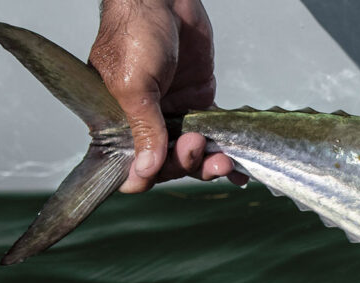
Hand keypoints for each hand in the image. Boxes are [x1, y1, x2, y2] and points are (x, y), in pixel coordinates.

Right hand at [88, 0, 244, 192]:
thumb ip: (144, 128)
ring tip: (224, 161)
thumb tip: (144, 170)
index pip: (133, 161)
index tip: (162, 173)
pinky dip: (225, 151)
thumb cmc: (135, 32)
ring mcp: (175, 113)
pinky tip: (239, 170)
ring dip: (209, 163)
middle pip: (168, 162)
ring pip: (193, 152)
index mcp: (120, 119)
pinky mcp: (199, 102)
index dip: (149, 173)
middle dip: (187, 163)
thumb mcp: (134, 84)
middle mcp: (147, 121)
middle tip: (198, 147)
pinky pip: (212, 134)